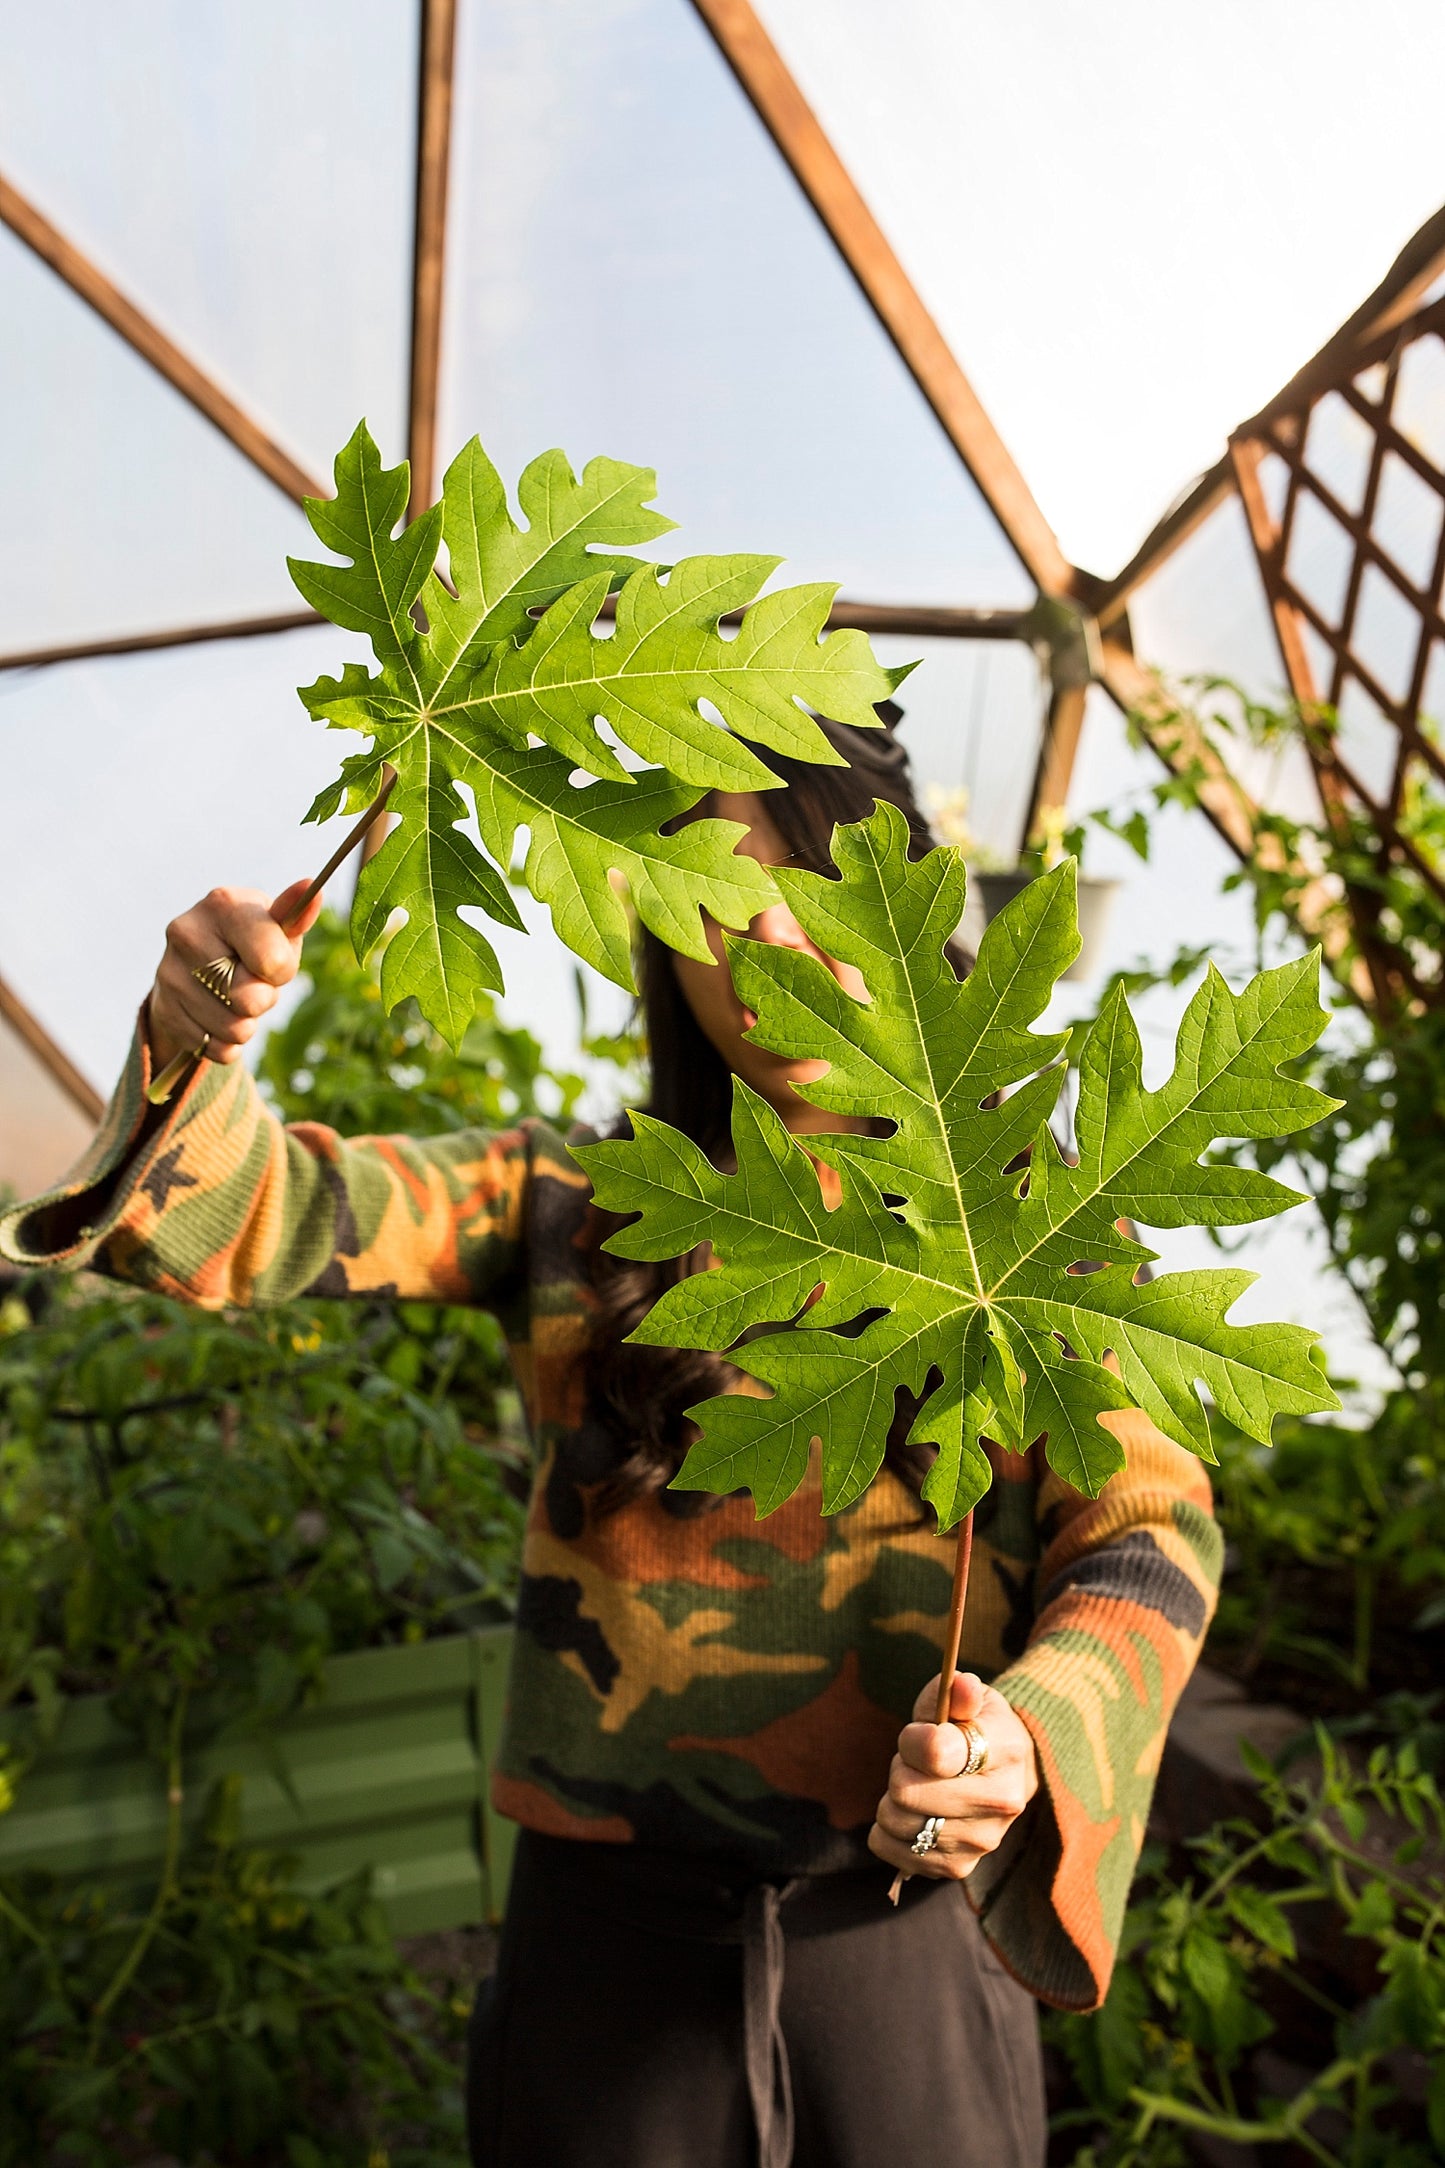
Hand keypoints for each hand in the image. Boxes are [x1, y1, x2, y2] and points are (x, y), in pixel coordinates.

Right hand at [146, 880, 322, 1072]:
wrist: (197, 964)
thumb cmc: (251, 941)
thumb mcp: (275, 925)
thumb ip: (295, 915)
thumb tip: (311, 887)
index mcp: (222, 904)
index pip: (271, 962)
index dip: (281, 972)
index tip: (272, 963)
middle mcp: (186, 933)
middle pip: (250, 1000)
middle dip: (263, 999)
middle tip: (252, 982)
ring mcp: (168, 972)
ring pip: (234, 1030)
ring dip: (246, 1023)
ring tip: (235, 998)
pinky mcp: (163, 1009)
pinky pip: (215, 1049)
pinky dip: (227, 1042)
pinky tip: (218, 1016)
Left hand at [868, 1669, 1038, 1882]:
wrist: (1006, 1774)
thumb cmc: (976, 1728)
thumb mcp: (968, 1698)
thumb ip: (957, 1691)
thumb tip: (961, 1684)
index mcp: (1005, 1749)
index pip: (936, 1753)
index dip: (911, 1740)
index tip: (917, 1733)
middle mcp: (1001, 1802)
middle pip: (906, 1791)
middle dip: (900, 1768)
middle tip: (916, 1762)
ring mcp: (982, 1840)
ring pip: (896, 1821)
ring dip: (892, 1800)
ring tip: (917, 1787)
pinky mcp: (959, 1867)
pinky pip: (892, 1852)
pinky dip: (887, 1832)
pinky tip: (910, 1815)